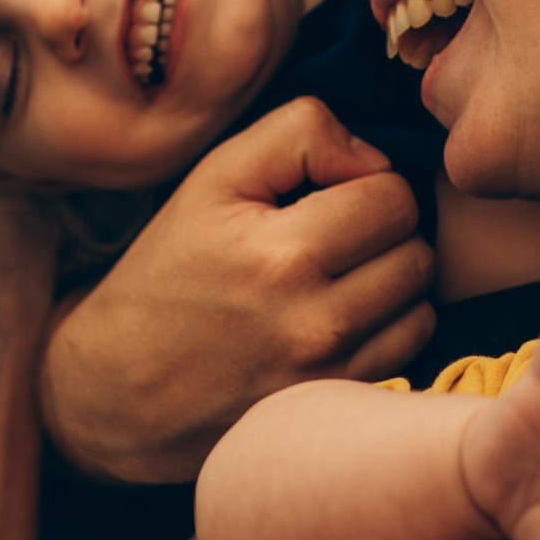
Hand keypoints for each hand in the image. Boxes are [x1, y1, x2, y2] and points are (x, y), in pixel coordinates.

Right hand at [41, 98, 433, 482]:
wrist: (118, 387)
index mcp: (281, 252)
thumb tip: (376, 158)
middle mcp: (313, 319)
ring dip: (393, 279)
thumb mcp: (213, 179)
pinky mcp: (332, 404)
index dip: (366, 183)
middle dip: (385, 230)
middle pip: (416, 249)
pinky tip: (343, 317)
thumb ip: (298, 134)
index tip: (327, 196)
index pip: (393, 195)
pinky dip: (389, 325)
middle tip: (335, 235)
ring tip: (339, 276)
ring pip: (421, 299)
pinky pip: (409, 348)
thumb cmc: (168, 272)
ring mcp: (328, 371)